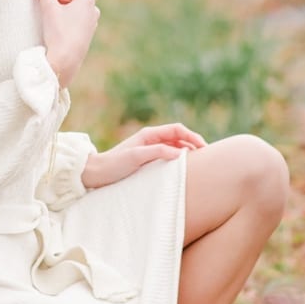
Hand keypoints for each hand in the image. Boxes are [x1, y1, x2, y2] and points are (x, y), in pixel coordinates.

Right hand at [36, 0, 98, 87]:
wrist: (65, 61)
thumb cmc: (58, 33)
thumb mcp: (48, 7)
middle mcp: (93, 9)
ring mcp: (92, 22)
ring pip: (74, 6)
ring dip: (59, 4)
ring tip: (46, 9)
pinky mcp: (87, 33)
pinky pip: (76, 17)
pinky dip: (65, 15)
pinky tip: (54, 22)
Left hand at [81, 123, 206, 188]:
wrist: (95, 173)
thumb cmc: (114, 165)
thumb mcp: (136, 157)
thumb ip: (157, 152)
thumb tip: (181, 153)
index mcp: (149, 134)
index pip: (178, 130)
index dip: (193, 136)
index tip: (205, 148)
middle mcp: (151, 139)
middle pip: (179, 137)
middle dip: (194, 144)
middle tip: (208, 157)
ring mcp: (149, 149)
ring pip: (175, 147)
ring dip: (188, 152)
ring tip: (200, 164)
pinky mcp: (147, 160)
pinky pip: (168, 156)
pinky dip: (179, 160)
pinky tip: (184, 169)